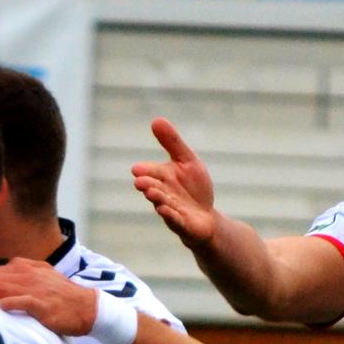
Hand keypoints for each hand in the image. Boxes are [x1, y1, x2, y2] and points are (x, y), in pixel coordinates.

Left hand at [0, 258, 97, 335]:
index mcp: (26, 268)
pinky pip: (20, 302)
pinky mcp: (42, 305)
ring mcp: (36, 289)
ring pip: (2, 288)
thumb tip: (7, 269)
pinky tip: (0, 307)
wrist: (89, 307)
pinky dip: (6, 304)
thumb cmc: (63, 296)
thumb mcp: (44, 275)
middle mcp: (28, 276)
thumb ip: (24, 270)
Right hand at [131, 117, 217, 247]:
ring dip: (158, 199)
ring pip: (163, 204)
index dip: (146, 171)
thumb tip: (156, 119)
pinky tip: (166, 211)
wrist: (205, 218)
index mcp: (162, 178)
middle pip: (154, 189)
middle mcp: (162, 194)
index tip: (138, 169)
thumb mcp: (188, 162)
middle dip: (148, 185)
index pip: (151, 172)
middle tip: (141, 182)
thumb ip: (172, 143)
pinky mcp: (182, 225)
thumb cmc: (194, 188)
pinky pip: (175, 221)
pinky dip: (171, 216)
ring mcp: (171, 210)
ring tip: (153, 194)